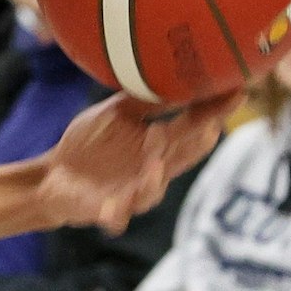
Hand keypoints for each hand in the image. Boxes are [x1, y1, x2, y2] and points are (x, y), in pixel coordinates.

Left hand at [38, 89, 237, 234]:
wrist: (54, 175)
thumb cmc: (91, 144)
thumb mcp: (117, 115)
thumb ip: (147, 103)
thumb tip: (177, 74)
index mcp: (158, 147)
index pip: (193, 129)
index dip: (214, 113)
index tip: (237, 91)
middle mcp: (152, 172)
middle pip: (180, 160)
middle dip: (194, 147)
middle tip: (208, 127)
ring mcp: (131, 193)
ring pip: (150, 190)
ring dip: (153, 179)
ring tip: (154, 164)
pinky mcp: (107, 210)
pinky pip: (114, 215)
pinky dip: (115, 213)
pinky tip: (112, 208)